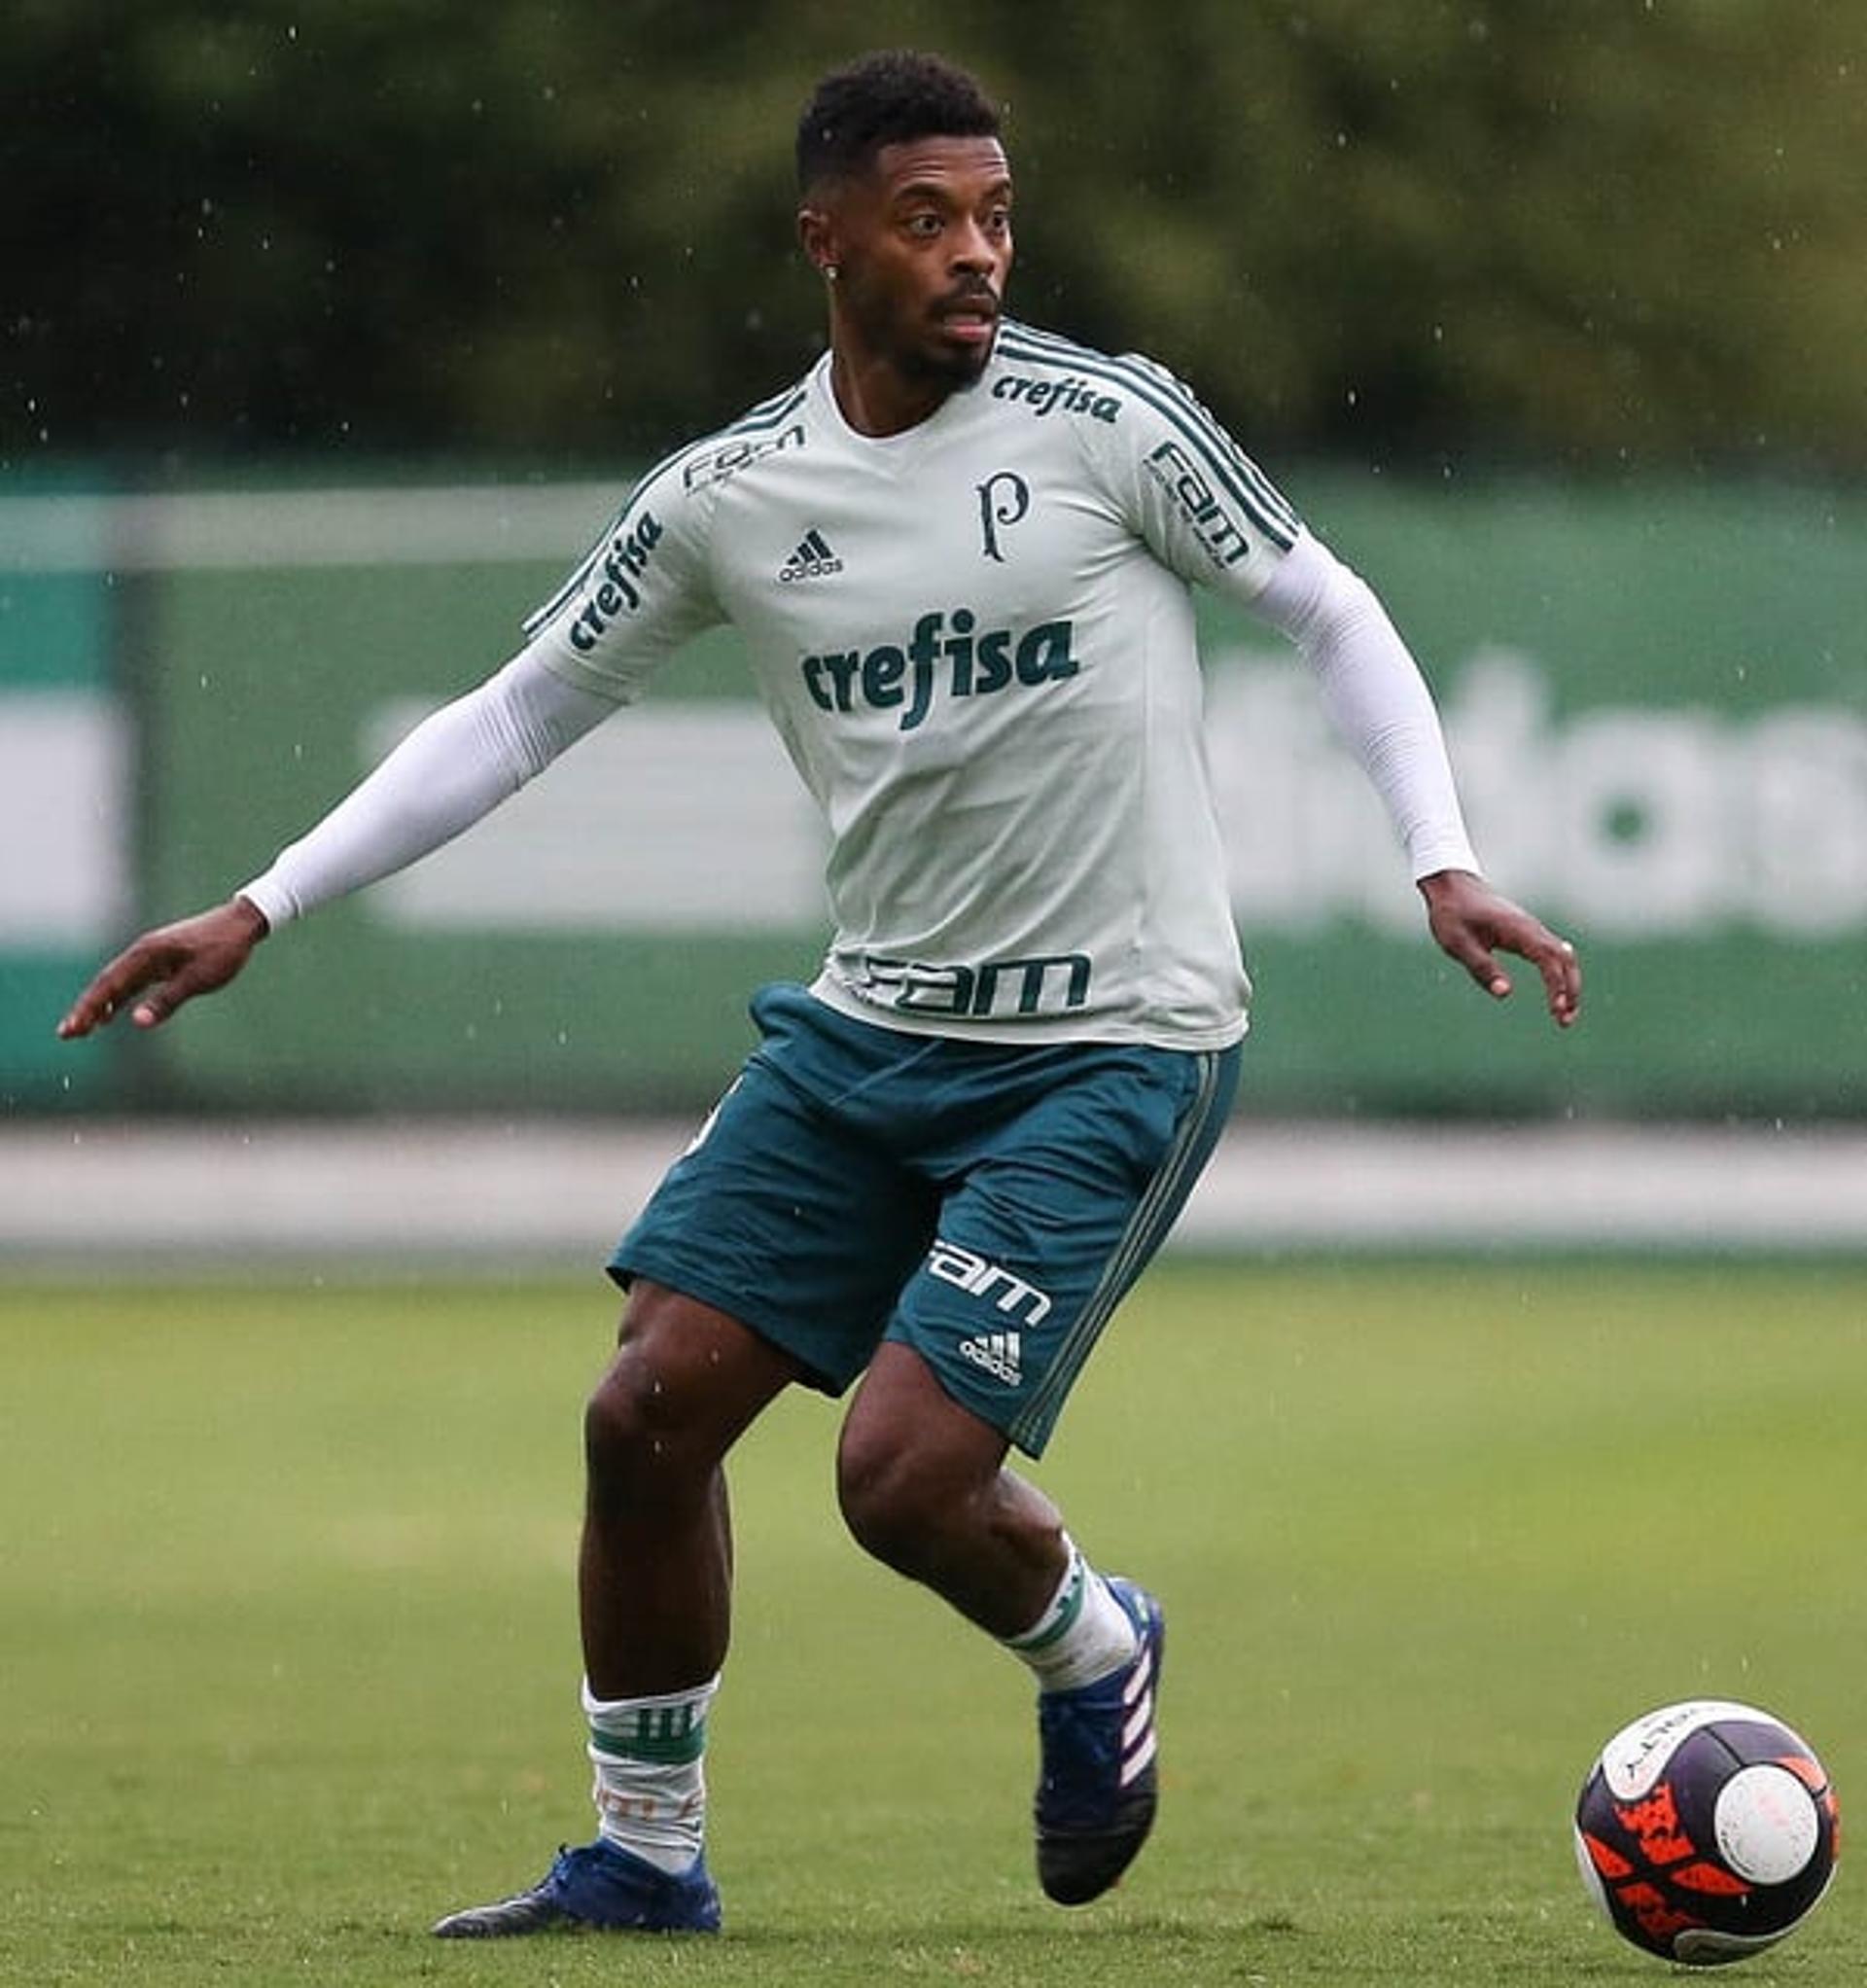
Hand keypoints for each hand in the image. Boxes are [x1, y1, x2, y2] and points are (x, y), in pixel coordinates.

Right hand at [57, 895, 269, 1038]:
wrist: (241, 924)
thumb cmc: (223, 949)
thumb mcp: (199, 978)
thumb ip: (167, 1000)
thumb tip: (138, 1022)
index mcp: (146, 953)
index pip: (108, 984)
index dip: (88, 1008)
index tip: (72, 1028)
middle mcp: (142, 953)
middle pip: (106, 984)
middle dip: (85, 1010)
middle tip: (66, 1034)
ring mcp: (150, 957)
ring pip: (117, 984)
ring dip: (99, 1006)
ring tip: (81, 1030)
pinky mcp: (161, 962)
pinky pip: (132, 983)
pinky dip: (118, 999)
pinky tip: (110, 1016)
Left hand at [1417, 869, 1580, 1028]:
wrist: (1452, 885)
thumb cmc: (1452, 914)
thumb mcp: (1458, 944)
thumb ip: (1481, 967)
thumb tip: (1506, 993)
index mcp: (1518, 930)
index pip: (1549, 960)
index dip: (1557, 986)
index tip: (1555, 1011)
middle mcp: (1531, 928)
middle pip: (1566, 959)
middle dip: (1571, 990)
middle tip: (1566, 1021)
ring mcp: (1531, 930)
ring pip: (1562, 957)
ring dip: (1568, 984)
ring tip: (1564, 1014)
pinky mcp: (1526, 933)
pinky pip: (1552, 954)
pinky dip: (1559, 974)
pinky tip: (1557, 993)